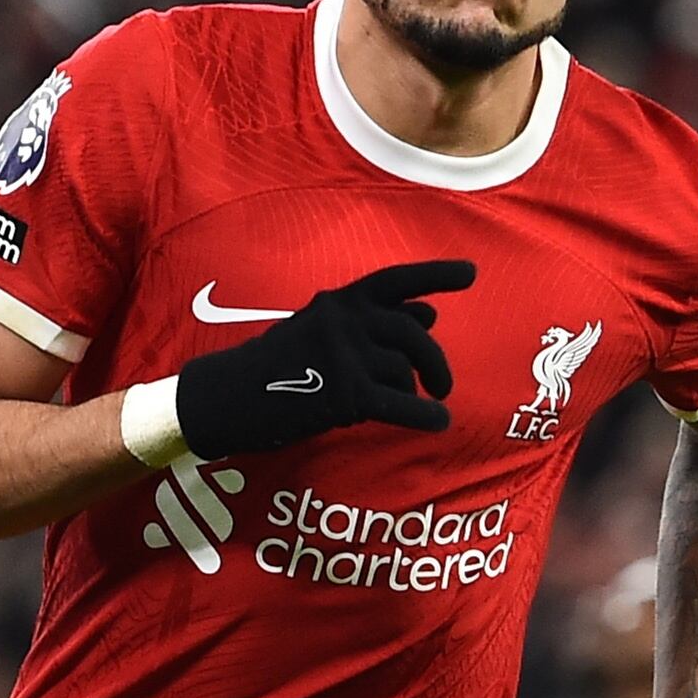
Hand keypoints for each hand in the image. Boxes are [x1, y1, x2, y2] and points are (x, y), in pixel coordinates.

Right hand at [170, 258, 466, 459]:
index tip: (470, 273)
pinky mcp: (346, 394)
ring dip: (416, 393)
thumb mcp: (319, 328)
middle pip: (414, 334)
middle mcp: (345, 320)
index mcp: (339, 301)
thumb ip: (371, 320)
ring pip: (405, 372)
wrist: (227, 396)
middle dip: (435, 361)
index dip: (437, 274)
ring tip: (415, 407)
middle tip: (443, 385)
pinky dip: (426, 417)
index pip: (397, 280)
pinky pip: (403, 405)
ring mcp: (345, 356)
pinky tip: (438, 423)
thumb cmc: (275, 365)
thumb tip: (430, 314)